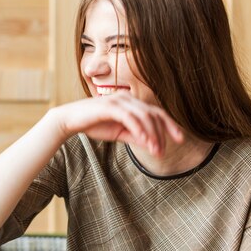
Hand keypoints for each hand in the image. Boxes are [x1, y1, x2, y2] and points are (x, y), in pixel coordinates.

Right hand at [51, 92, 183, 156]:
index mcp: (131, 103)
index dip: (170, 125)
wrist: (70, 121)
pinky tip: (144, 142)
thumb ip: (135, 136)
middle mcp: (128, 98)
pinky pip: (130, 118)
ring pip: (144, 116)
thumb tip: (152, 144)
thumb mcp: (119, 133)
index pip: (156, 113)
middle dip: (162, 133)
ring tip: (155, 151)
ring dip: (151, 134)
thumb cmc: (93, 125)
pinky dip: (139, 130)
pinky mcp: (110, 106)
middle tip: (162, 152)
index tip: (180, 139)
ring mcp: (119, 100)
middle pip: (153, 114)